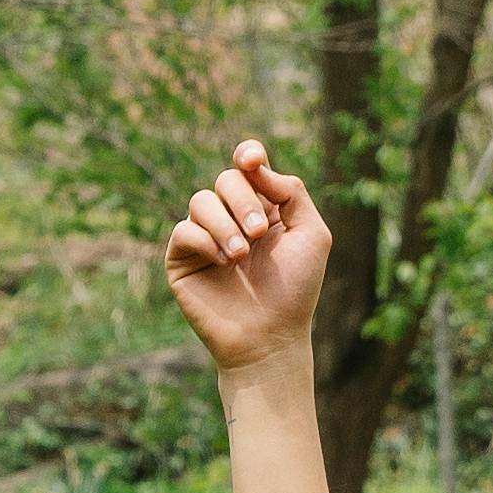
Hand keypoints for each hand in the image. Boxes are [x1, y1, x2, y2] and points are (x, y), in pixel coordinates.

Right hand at [166, 139, 327, 376]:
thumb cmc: (296, 289)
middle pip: (226, 180)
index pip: (247, 166)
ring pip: (201, 201)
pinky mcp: (182, 259)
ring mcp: (205, 237)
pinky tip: (224, 264)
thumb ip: (291, 191)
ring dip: (225, 224)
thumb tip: (255, 164)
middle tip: (258, 234)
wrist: (271, 337)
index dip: (247, 155)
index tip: (250, 161)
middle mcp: (232, 217)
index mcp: (264, 207)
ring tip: (241, 256)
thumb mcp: (311, 233)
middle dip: (244, 202)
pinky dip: (205, 241)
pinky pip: (184, 230)